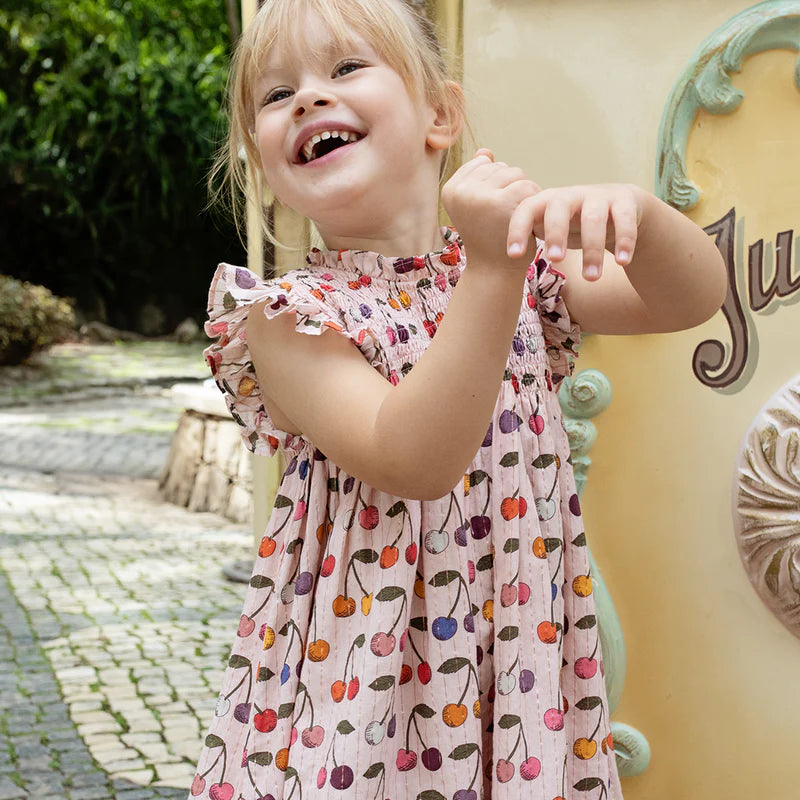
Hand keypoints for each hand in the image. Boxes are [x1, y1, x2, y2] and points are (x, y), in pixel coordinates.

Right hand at [442, 148, 540, 270]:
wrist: (494, 272)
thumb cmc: (488, 238)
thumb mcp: (476, 206)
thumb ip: (478, 178)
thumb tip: (486, 152)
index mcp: (450, 189)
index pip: (482, 163)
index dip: (495, 184)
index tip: (492, 210)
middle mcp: (459, 191)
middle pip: (499, 167)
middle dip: (509, 187)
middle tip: (505, 216)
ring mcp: (478, 196)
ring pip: (514, 173)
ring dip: (523, 193)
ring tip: (515, 217)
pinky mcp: (500, 203)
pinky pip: (526, 185)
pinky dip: (532, 200)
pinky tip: (528, 218)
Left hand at [506, 183, 644, 280]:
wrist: (619, 209)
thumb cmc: (574, 225)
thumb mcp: (550, 229)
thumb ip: (531, 237)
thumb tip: (498, 264)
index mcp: (547, 202)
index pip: (526, 209)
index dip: (517, 230)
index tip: (513, 256)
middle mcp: (571, 196)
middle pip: (560, 209)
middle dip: (556, 234)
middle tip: (554, 260)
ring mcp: (599, 197)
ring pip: (594, 219)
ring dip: (591, 250)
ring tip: (591, 278)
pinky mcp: (625, 202)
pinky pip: (624, 220)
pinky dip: (625, 241)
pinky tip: (623, 262)